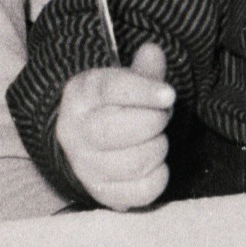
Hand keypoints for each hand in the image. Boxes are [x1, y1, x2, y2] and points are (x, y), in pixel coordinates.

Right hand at [55, 41, 174, 209]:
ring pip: (133, 163)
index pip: (109, 90)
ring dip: (158, 148)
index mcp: (80, 96)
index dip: (142, 91)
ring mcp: (86, 168)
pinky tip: (155, 163)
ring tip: (156, 138)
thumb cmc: (113, 105)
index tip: (170, 95)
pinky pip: (141, 192)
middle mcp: (75, 133)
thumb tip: (153, 52)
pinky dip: (158, 177)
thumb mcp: (124, 80)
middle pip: (115, 131)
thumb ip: (143, 69)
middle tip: (161, 116)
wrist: (89, 142)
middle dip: (152, 121)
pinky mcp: (103, 194)